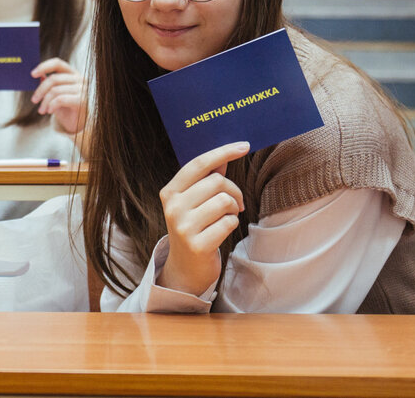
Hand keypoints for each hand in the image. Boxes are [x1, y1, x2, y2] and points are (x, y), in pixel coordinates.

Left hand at [30, 58, 86, 135]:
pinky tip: (49, 111)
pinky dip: (52, 105)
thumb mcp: (55, 94)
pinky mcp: (82, 100)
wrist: (78, 123)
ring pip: (55, 90)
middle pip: (54, 78)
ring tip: (41, 110)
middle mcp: (79, 78)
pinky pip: (61, 100)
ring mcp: (82, 89)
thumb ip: (48, 83)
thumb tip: (37, 76)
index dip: (43, 66)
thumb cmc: (66, 107)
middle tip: (34, 100)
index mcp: (72, 73)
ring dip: (45, 102)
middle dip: (40, 90)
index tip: (32, 74)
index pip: (57, 63)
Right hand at [155, 141, 249, 296]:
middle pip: (216, 181)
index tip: (244, 145)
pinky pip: (229, 223)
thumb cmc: (194, 228)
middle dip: (234, 191)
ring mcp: (183, 227)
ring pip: (225, 201)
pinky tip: (223, 231)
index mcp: (170, 192)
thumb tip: (223, 157)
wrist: (185, 269)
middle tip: (237, 204)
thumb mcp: (194, 202)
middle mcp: (173, 207)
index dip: (223, 152)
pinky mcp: (197, 244)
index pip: (199, 164)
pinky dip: (232, 225)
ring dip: (233, 209)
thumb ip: (206, 179)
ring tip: (227, 218)